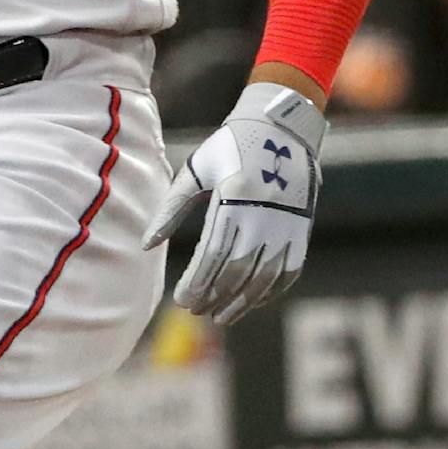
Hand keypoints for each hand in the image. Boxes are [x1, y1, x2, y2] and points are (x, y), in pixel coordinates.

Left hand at [143, 82, 325, 325]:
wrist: (282, 131)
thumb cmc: (228, 149)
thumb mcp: (195, 171)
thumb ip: (170, 208)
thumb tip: (146, 244)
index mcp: (234, 198)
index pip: (213, 253)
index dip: (198, 282)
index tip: (180, 300)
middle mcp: (263, 216)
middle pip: (237, 270)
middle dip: (215, 296)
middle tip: (194, 311)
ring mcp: (286, 226)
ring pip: (263, 278)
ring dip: (241, 302)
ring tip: (219, 317)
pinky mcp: (301, 232)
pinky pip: (288, 272)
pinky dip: (269, 291)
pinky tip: (251, 302)